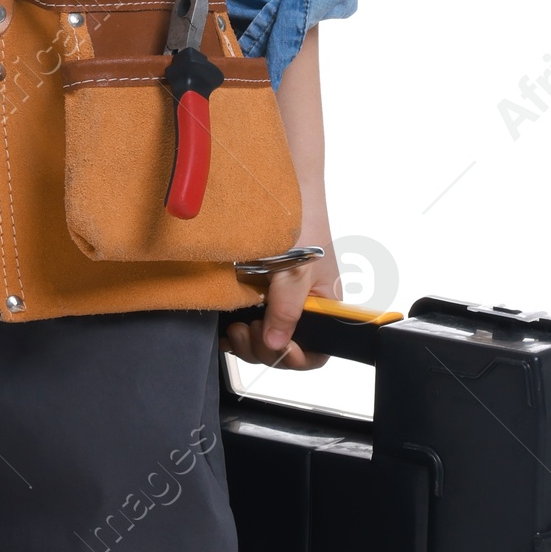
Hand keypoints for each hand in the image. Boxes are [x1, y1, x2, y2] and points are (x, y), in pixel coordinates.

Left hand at [220, 232, 340, 371]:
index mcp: (323, 307)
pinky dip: (235, 331)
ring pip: (263, 341)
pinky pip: (247, 323)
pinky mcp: (255, 296)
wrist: (280, 194)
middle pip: (284, 349)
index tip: (278, 348)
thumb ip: (288, 309)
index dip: (297, 357)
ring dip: (247, 342)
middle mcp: (300, 309)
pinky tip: (228, 327)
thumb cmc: (303, 225)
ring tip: (238, 326)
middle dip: (265, 348)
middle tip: (250, 329)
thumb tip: (275, 342)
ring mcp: (276, 304)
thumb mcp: (297, 270)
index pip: (317, 350)